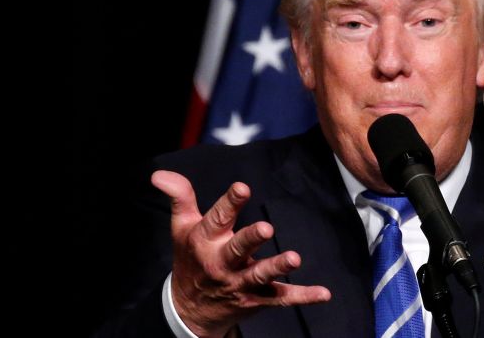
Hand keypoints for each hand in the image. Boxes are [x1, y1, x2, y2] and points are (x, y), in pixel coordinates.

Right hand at [151, 170, 330, 337]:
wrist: (190, 309)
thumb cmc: (191, 258)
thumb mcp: (182, 227)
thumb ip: (180, 197)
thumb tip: (159, 174)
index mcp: (205, 241)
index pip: (217, 219)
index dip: (229, 203)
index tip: (242, 188)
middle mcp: (222, 262)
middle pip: (237, 249)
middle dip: (251, 240)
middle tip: (266, 228)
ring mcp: (241, 283)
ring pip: (260, 275)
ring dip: (277, 268)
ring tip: (294, 259)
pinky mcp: (258, 298)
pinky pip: (282, 298)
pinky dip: (303, 296)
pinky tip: (323, 293)